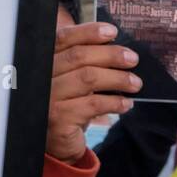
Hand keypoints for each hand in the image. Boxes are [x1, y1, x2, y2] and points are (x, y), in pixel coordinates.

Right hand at [47, 21, 141, 163]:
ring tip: (135, 83)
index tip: (112, 33)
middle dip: (110, 55)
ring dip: (117, 78)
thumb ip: (84, 62)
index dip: (88, 32)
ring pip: (88, 78)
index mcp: (44, 62)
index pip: (63, 39)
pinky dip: (115, 102)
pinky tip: (126, 104)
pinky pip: (93, 104)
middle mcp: (41, 78)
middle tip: (132, 59)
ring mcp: (48, 98)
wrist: (56, 144)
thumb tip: (118, 48)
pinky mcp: (58, 118)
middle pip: (78, 57)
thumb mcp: (71, 81)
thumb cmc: (68, 106)